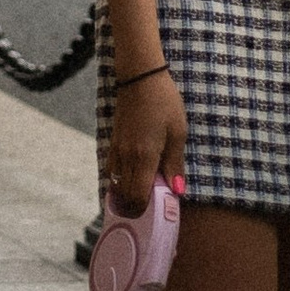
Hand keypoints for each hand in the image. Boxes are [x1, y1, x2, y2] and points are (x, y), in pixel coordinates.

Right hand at [109, 64, 186, 212]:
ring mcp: (116, 149)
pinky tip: (133, 176)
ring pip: (115, 183)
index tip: (157, 212)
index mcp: (143, 157)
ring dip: (127, 193)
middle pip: (124, 194)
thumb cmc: (164, 102)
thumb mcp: (177, 132)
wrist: (140, 77)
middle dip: (136, 205)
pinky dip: (119, 179)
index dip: (144, 210)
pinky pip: (111, 169)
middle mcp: (126, 157)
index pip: (137, 196)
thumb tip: (177, 191)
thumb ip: (175, 164)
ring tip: (144, 193)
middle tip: (152, 206)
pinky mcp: (113, 141)